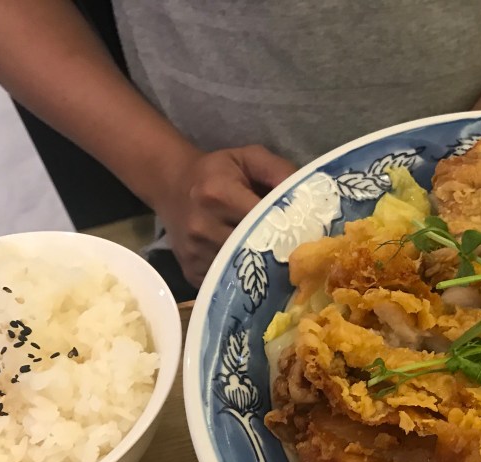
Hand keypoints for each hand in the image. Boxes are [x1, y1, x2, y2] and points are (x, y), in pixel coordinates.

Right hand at [154, 145, 296, 287]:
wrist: (171, 186)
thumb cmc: (217, 172)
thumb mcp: (248, 158)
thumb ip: (280, 171)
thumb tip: (309, 198)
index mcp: (217, 193)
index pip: (262, 218)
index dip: (286, 227)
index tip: (306, 233)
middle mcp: (202, 226)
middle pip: (253, 250)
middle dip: (278, 253)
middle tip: (299, 255)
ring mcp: (195, 253)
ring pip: (242, 271)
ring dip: (263, 269)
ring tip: (279, 263)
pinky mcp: (192, 272)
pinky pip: (227, 283)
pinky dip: (244, 280)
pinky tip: (254, 271)